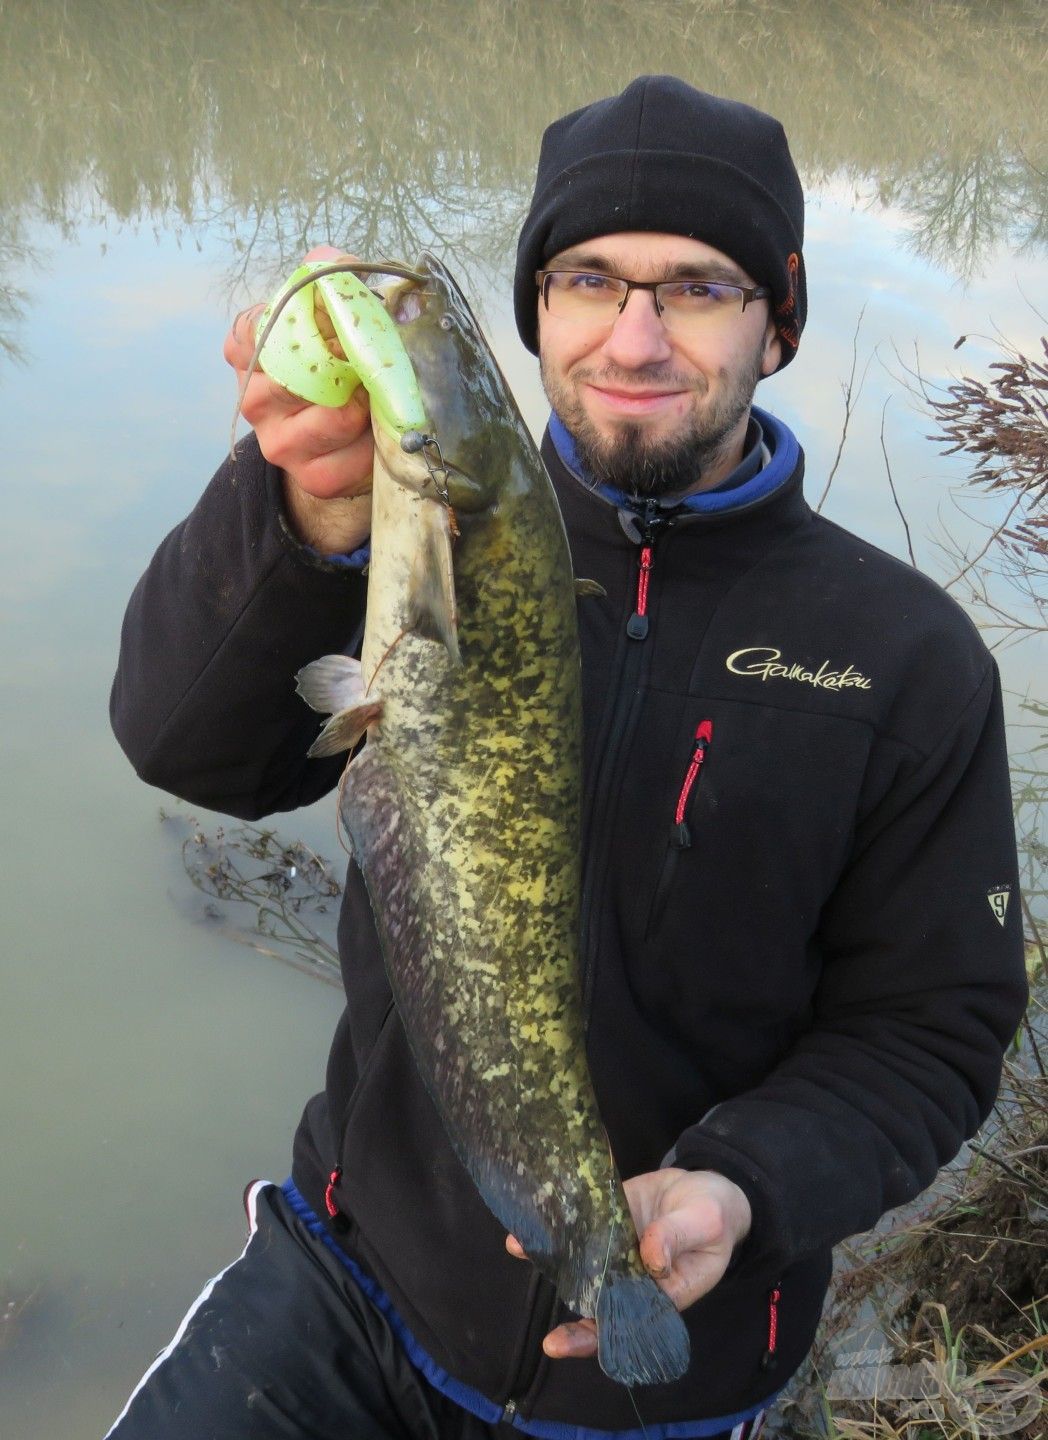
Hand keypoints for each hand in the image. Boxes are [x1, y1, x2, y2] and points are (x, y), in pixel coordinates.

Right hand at [224, 245, 374, 554]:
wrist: (347, 445)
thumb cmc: (339, 370)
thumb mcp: (333, 320)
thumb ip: (331, 283)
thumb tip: (328, 257)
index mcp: (250, 351)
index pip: (254, 328)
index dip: (303, 319)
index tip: (337, 317)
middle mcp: (255, 398)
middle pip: (297, 373)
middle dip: (345, 363)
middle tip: (369, 359)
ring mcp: (279, 442)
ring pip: (330, 417)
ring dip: (367, 404)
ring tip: (377, 396)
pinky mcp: (311, 476)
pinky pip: (351, 456)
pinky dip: (375, 443)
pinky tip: (377, 434)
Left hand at [505, 1168, 751, 1361]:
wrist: (708, 1185)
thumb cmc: (715, 1215)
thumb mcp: (706, 1223)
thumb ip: (677, 1237)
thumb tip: (650, 1255)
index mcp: (663, 1292)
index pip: (627, 1323)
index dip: (597, 1337)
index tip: (564, 1345)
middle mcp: (633, 1277)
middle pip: (599, 1305)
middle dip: (573, 1323)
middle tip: (548, 1339)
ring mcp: (616, 1248)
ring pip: (582, 1263)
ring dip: (552, 1259)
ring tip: (519, 1246)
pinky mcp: (607, 1217)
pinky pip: (581, 1225)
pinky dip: (558, 1225)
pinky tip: (533, 1218)